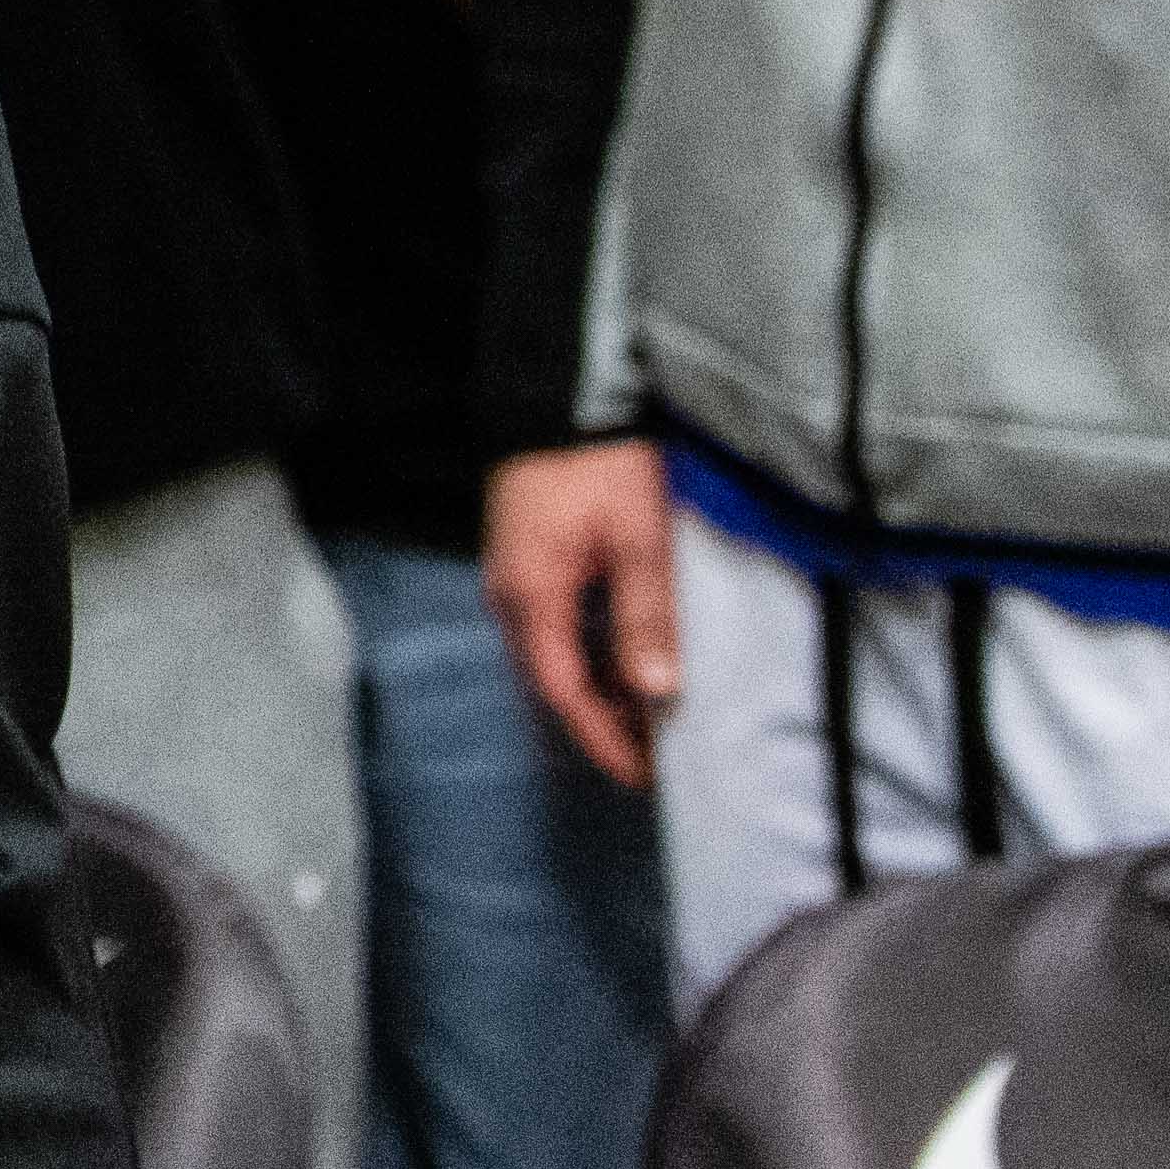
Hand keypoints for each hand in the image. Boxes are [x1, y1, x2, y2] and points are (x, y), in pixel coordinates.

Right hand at [484, 441, 682, 790]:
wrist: (565, 392)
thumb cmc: (603, 462)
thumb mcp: (639, 537)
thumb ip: (646, 614)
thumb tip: (656, 692)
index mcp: (530, 592)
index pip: (563, 689)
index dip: (604, 737)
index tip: (646, 776)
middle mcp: (510, 590)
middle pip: (552, 677)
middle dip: (603, 721)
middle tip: (660, 754)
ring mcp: (514, 573)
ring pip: (554, 654)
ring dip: (599, 689)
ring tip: (654, 717)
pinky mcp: (528, 557)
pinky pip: (555, 626)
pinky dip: (591, 655)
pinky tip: (629, 663)